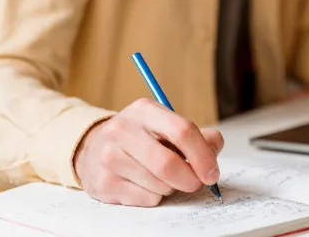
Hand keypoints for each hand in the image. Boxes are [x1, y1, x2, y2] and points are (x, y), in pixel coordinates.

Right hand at [73, 98, 223, 206]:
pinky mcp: (104, 183)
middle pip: (169, 164)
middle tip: (196, 182)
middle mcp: (123, 130)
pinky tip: (145, 183)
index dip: (203, 155)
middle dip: (190, 179)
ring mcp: (110, 157)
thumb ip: (198, 136)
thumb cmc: (140, 137)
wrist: (94, 148)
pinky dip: (155, 196)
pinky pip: (146, 199)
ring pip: (160, 185)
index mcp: (145, 110)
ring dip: (171, 187)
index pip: (182, 131)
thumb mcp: (166, 125)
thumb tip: (214, 152)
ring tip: (162, 176)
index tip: (212, 172)